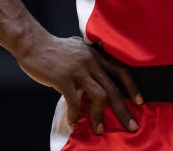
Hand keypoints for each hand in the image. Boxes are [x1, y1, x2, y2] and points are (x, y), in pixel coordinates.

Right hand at [15, 33, 141, 134]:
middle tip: (131, 126)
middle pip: (113, 88)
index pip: (121, 70)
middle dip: (123, 110)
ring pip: (99, 96)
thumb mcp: (78, 48)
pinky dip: (75, 114)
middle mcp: (91, 61)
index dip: (132, 87)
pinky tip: (74, 121)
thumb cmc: (54, 48)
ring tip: (100, 130)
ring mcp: (78, 70)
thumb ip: (89, 60)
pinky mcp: (64, 78)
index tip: (140, 102)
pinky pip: (74, 101)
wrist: (33, 43)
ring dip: (100, 116)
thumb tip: (94, 74)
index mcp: (96, 55)